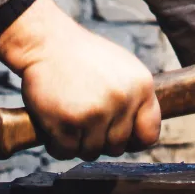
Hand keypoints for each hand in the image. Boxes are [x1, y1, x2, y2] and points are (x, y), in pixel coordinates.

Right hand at [0, 0, 160, 160]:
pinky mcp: (69, 121)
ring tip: (67, 119)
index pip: (149, 133)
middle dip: (98, 139)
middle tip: (83, 120)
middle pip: (117, 146)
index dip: (132, 139)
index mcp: (141, 85)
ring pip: (91, 152)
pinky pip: (66, 152)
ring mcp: (96, 112)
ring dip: (76, 142)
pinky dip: (57, 145)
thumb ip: (134, 98)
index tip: (116, 134)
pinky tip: (54, 125)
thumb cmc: (80, 55)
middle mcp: (123, 99)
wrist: (45, 42)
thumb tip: (139, 133)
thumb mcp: (121, 67)